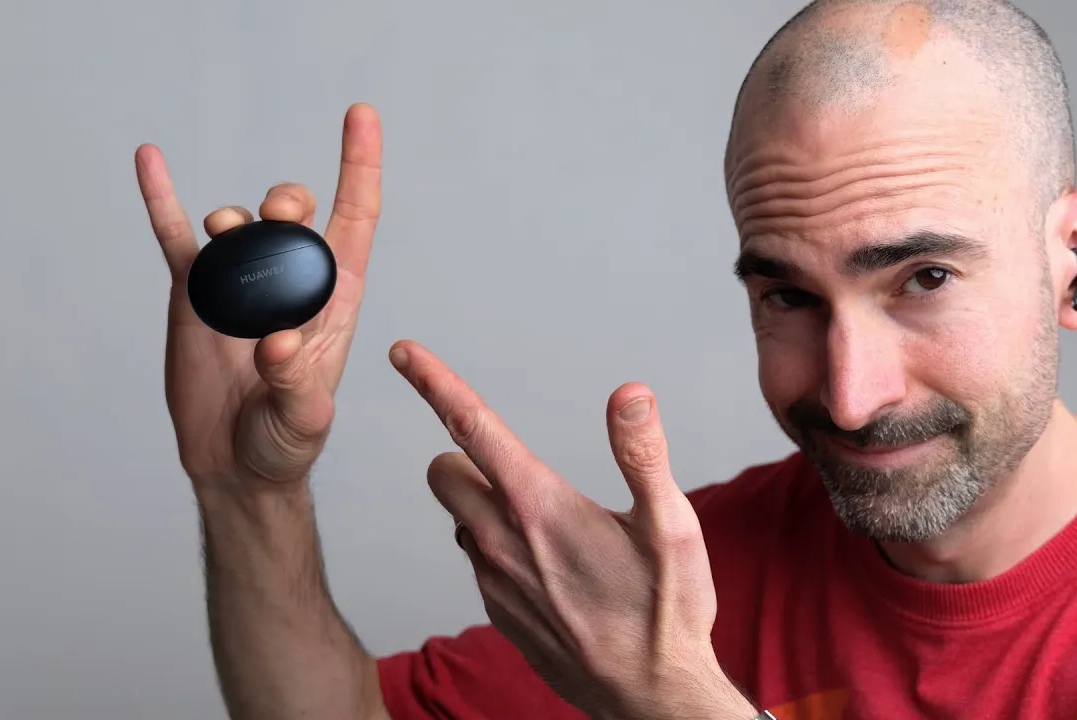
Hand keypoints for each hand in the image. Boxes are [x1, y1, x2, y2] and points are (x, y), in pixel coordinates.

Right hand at [135, 103, 381, 488]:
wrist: (234, 463)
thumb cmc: (284, 441)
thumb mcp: (302, 421)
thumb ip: (295, 386)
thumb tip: (278, 344)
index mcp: (333, 300)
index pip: (355, 219)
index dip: (361, 166)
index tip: (362, 114)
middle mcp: (291, 281)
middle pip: (297, 216)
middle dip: (290, 201)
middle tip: (279, 215)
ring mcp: (243, 283)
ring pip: (240, 226)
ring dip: (233, 218)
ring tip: (225, 232)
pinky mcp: (195, 295)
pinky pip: (174, 239)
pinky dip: (163, 199)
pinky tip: (151, 160)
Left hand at [388, 341, 757, 719]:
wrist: (652, 696)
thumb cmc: (667, 609)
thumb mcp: (673, 524)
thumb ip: (643, 453)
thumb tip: (628, 394)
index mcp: (539, 505)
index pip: (472, 426)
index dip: (434, 381)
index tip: (403, 352)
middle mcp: (502, 541)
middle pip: (444, 471)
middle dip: (469, 456)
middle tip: (526, 472)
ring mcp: (494, 581)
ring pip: (460, 519)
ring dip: (485, 506)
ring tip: (550, 525)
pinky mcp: (498, 612)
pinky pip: (477, 561)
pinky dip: (499, 549)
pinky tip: (551, 568)